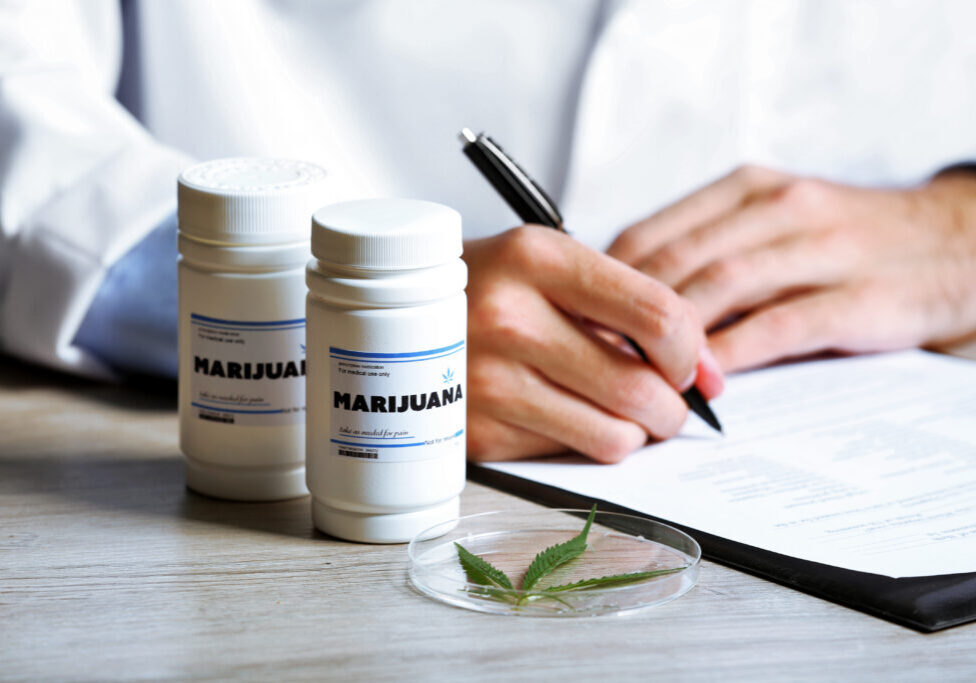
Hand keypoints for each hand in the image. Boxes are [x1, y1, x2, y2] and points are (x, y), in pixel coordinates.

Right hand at [464, 226, 723, 462]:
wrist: (392, 317)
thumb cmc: (490, 288)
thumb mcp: (553, 266)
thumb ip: (634, 308)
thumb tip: (711, 378)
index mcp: (537, 258)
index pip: (659, 316)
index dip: (690, 351)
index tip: (684, 364)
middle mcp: (508, 317)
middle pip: (641, 389)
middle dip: (669, 407)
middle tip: (659, 401)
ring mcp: (484, 381)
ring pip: (613, 437)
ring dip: (631, 433)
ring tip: (614, 412)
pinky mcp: (472, 432)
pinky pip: (566, 456)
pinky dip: (579, 443)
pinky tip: (559, 416)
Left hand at [608, 166, 975, 371]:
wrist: (958, 241)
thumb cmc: (844, 242)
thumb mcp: (771, 224)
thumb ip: (707, 253)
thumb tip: (623, 307)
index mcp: (746, 190)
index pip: (650, 235)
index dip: (602, 285)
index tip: (577, 325)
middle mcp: (777, 208)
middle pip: (676, 263)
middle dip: (625, 318)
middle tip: (592, 361)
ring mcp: (821, 248)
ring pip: (721, 289)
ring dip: (671, 339)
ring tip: (639, 378)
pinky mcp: (859, 296)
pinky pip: (778, 325)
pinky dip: (733, 355)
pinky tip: (705, 382)